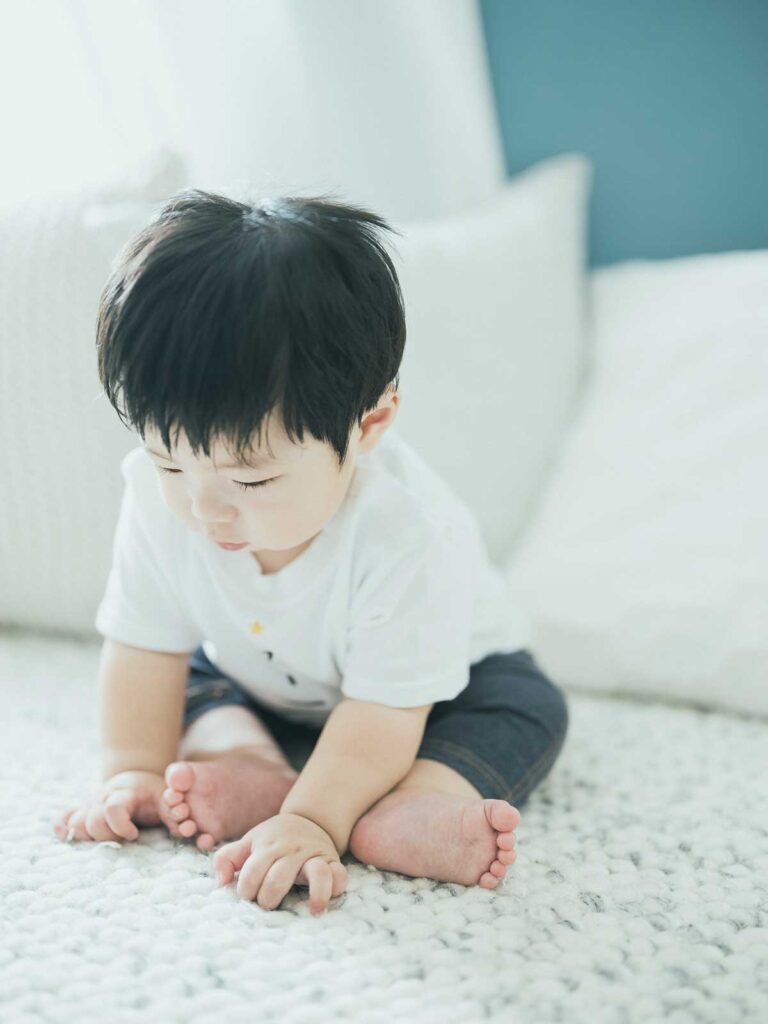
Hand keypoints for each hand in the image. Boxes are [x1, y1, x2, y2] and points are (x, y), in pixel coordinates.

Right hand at [53, 769, 170, 841]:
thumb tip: (185, 829)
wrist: (137, 780)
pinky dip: (62, 825)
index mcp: (124, 791)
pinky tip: (63, 835)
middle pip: (93, 820)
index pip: (113, 808)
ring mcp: (91, 804)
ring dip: (89, 835)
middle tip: (124, 838)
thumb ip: (174, 811)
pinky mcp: (83, 810)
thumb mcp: (167, 796)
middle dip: (108, 835)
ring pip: (77, 822)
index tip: (133, 835)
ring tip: (108, 837)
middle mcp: (103, 797)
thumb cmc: (155, 792)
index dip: (121, 826)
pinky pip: (64, 816)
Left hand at [213, 813, 347, 914]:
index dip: (245, 890)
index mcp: (268, 846)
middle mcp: (292, 850)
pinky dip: (336, 887)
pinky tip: (326, 902)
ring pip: (317, 872)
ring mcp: (314, 855)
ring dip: (314, 894)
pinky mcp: (333, 862)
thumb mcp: (249, 841)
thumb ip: (227, 858)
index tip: (246, 896)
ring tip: (310, 910)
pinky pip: (340, 874)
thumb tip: (221, 883)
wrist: (309, 818)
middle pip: (279, 878)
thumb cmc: (273, 839)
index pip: (252, 872)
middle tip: (266, 904)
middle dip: (268, 898)